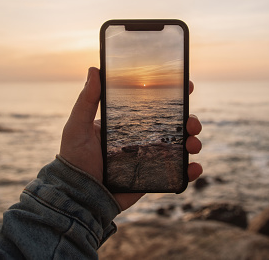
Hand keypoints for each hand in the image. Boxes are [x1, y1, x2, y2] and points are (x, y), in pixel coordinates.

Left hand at [60, 67, 202, 210]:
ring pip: (180, 147)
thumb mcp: (77, 127)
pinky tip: (194, 168)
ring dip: (193, 142)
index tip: (186, 85)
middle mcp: (141, 138)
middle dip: (190, 120)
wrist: (79, 198)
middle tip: (191, 122)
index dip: (173, 94)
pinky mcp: (152, 178)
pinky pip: (177, 174)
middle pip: (174, 125)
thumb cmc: (75, 161)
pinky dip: (190, 170)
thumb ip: (86, 101)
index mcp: (127, 123)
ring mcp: (149, 158)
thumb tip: (94, 70)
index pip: (154, 104)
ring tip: (193, 144)